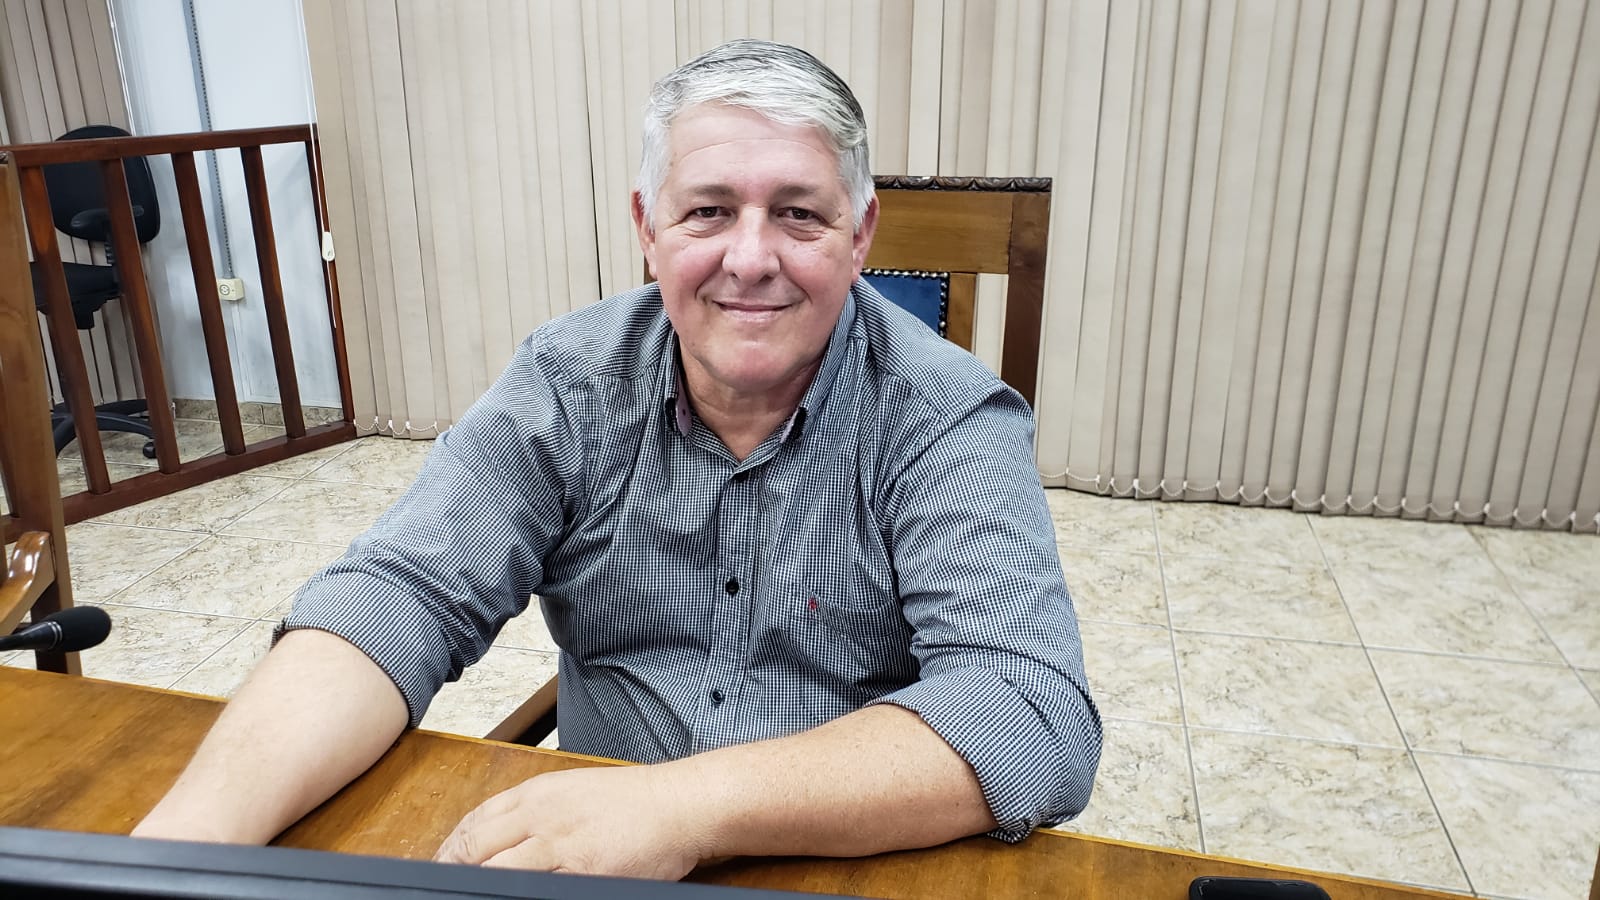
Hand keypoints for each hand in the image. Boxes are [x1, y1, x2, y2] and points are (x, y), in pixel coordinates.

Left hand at [434, 765, 709, 878]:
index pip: (475, 820)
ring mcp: (561, 845)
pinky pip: (535, 889)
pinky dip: (516, 894)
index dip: (449, 847)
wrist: (677, 804)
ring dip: (477, 885)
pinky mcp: (583, 871)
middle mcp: (542, 815)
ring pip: (497, 870)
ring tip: (468, 896)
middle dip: (452, 870)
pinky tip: (508, 898)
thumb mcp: (573, 791)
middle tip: (441, 890)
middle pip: (476, 845)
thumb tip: (499, 840)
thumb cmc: (632, 802)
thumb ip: (534, 812)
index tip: (440, 866)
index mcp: (538, 793)